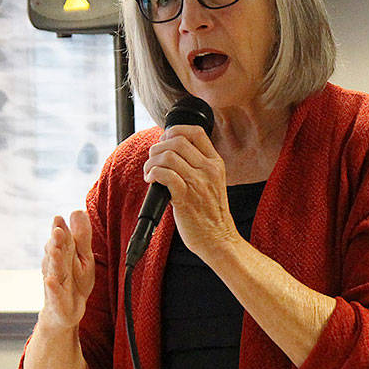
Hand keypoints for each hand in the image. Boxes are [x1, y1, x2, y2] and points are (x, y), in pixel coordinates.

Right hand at [39, 210, 94, 332]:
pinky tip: (50, 280)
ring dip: (54, 260)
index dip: (60, 229)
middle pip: (57, 253)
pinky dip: (53, 288)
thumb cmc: (75, 282)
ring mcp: (56, 284)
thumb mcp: (83, 259)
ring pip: (55, 271)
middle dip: (57, 242)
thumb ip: (82, 237)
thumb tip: (78, 210)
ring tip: (54, 250)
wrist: (65, 312)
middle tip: (58, 230)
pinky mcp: (58, 301)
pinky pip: (55, 294)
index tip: (59, 218)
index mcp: (64, 255)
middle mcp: (57, 267)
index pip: (62, 240)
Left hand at [143, 123, 236, 259]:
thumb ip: (198, 166)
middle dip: (158, 147)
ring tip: (149, 173)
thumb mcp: (213, 182)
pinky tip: (150, 181)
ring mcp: (198, 183)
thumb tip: (170, 152)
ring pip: (168, 156)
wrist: (219, 239)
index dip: (175, 130)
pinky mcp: (185, 198)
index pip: (196, 132)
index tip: (165, 140)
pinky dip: (152, 174)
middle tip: (152, 160)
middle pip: (177, 141)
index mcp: (216, 163)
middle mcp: (208, 170)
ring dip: (152, 162)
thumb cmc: (211, 213)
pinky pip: (164, 174)